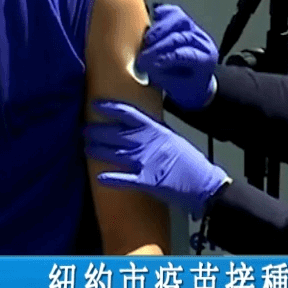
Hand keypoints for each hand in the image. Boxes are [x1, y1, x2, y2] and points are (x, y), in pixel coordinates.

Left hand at [84, 100, 228, 218]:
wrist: (204, 182)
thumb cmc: (188, 160)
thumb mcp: (172, 138)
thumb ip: (154, 131)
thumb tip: (138, 124)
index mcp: (156, 130)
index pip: (129, 114)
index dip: (111, 108)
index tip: (96, 104)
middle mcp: (149, 143)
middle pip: (117, 133)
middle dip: (98, 131)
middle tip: (83, 129)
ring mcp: (147, 161)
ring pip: (116, 153)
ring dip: (98, 150)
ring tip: (86, 148)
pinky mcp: (148, 181)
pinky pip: (125, 178)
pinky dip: (111, 177)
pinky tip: (99, 176)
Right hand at [136, 4, 218, 109]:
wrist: (196, 82)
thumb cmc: (188, 88)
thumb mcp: (178, 90)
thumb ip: (164, 77)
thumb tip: (147, 65)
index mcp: (206, 60)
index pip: (186, 54)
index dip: (165, 58)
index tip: (148, 65)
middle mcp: (203, 41)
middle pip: (181, 36)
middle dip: (159, 46)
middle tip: (143, 57)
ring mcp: (194, 29)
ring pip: (179, 18)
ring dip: (159, 29)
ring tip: (146, 40)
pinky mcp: (184, 22)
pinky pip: (173, 12)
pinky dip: (161, 14)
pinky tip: (151, 20)